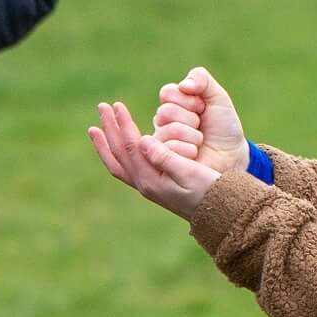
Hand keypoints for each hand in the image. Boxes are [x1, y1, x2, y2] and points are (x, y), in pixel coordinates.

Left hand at [88, 98, 223, 216]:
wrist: (219, 212)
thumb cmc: (209, 190)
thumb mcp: (190, 172)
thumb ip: (165, 157)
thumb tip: (143, 140)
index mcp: (151, 180)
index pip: (131, 147)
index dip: (123, 124)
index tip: (117, 104)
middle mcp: (144, 185)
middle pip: (119, 154)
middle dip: (108, 130)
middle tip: (102, 107)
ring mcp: (147, 187)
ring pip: (118, 163)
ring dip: (107, 145)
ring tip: (96, 129)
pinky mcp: (153, 187)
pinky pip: (126, 169)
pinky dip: (117, 155)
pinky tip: (119, 146)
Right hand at [154, 65, 250, 177]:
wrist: (232, 155)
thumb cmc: (223, 126)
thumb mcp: (218, 97)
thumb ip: (201, 79)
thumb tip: (184, 85)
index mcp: (172, 104)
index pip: (167, 93)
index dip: (188, 100)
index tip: (203, 108)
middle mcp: (162, 122)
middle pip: (166, 112)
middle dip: (191, 119)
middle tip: (201, 126)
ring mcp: (160, 142)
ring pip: (168, 131)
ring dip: (193, 136)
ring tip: (200, 141)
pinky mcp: (163, 162)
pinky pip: (169, 151)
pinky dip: (189, 150)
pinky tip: (194, 154)